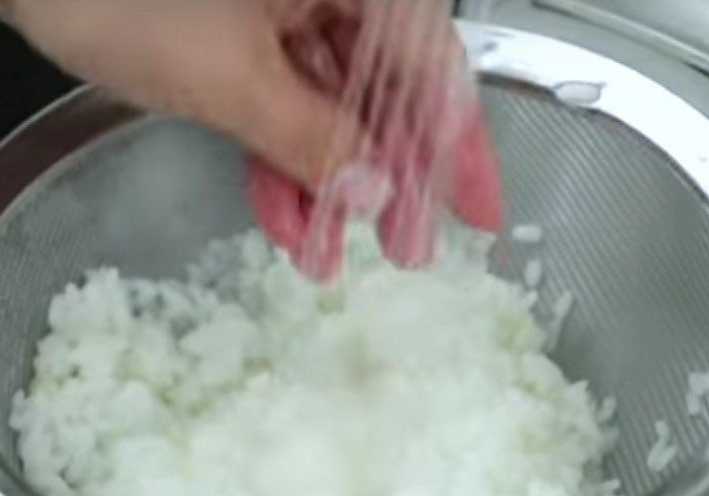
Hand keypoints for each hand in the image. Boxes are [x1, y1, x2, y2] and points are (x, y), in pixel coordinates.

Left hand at [1, 0, 499, 277]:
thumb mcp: (231, 77)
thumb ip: (310, 138)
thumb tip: (374, 191)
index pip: (430, 64)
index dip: (458, 147)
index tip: (477, 211)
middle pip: (385, 95)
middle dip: (387, 181)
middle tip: (405, 249)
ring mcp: (285, 12)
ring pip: (330, 112)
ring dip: (328, 188)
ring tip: (332, 257)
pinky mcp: (248, 39)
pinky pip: (282, 110)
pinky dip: (282, 166)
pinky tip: (289, 223)